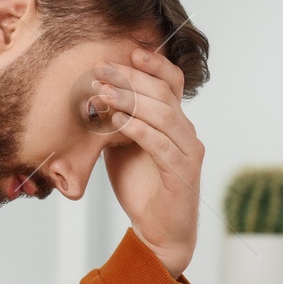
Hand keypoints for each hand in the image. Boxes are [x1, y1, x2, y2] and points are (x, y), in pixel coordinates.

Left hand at [88, 48, 203, 277]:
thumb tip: (94, 96)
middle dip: (132, 79)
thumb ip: (118, 122)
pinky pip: (161, 144)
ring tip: (103, 94)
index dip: (154, 64)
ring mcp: (188, 151)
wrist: (157, 231)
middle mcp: (186, 132)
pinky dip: (139, 129)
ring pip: (164, 114)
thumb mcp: (122, 147)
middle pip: (165, 93)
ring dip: (132, 101)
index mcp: (174, 122)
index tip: (128, 52)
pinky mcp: (182, 172)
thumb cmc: (140, 187)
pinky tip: (118, 122)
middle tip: (102, 70)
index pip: (172, 83)